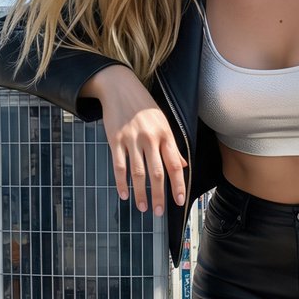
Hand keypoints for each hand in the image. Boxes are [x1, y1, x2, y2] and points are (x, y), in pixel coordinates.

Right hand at [84, 66, 186, 215]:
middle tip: (159, 212)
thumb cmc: (144, 106)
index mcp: (165, 134)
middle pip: (157, 173)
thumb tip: (183, 166)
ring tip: (143, 208)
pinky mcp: (115, 139)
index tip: (179, 201)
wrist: (119, 87)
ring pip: (138, 173)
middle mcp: (150, 138)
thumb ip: (172, 146)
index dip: (178, 185)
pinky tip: (124, 195)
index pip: (175, 165)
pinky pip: (119, 166)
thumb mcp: (163, 122)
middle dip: (159, 196)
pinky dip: (121, 183)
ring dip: (141, 194)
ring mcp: (132, 139)